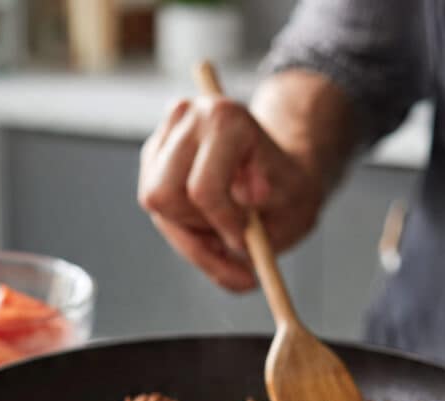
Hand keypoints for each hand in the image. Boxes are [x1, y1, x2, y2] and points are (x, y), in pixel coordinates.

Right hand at [137, 95, 321, 291]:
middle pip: (164, 196)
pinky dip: (182, 229)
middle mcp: (188, 116)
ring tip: (222, 230)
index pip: (203, 189)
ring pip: (155, 204)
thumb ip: (266, 220)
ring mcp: (164, 134)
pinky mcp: (153, 156)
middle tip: (231, 239)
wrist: (278, 174)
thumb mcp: (292, 210)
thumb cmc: (286, 190)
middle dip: (195, 228)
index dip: (222, 223)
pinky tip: (209, 225)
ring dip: (188, 231)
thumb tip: (244, 214)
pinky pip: (156, 208)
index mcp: (227, 120)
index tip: (244, 240)